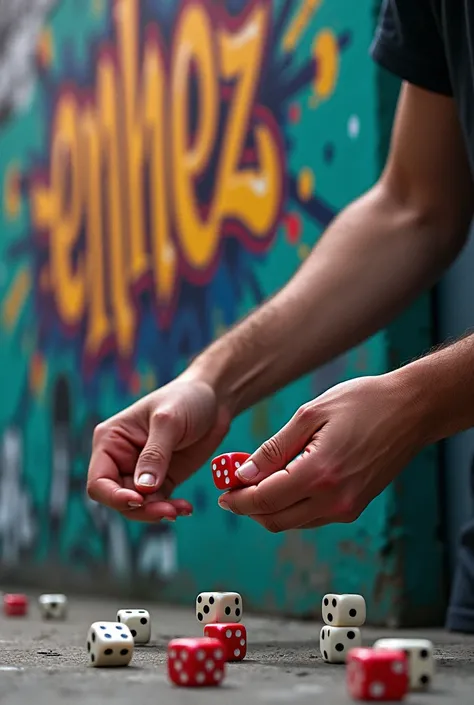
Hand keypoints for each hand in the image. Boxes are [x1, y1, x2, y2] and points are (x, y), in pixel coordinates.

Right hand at [87, 376, 230, 521]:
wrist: (214, 398)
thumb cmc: (185, 399)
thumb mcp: (169, 422)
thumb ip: (155, 455)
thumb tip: (142, 489)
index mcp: (110, 440)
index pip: (98, 481)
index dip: (113, 496)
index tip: (138, 499)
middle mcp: (120, 459)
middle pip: (118, 498)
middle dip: (140, 508)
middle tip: (167, 510)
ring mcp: (141, 471)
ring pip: (138, 506)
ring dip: (157, 512)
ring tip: (180, 509)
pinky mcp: (162, 480)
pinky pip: (159, 503)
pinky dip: (170, 509)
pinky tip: (185, 508)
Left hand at [217, 374, 425, 531]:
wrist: (411, 410)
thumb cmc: (363, 403)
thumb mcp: (311, 415)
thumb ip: (274, 448)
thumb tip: (243, 473)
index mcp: (320, 474)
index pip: (264, 500)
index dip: (238, 498)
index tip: (223, 491)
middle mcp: (335, 500)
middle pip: (275, 519)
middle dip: (249, 507)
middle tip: (234, 487)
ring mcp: (347, 508)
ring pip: (293, 522)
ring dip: (270, 507)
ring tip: (257, 479)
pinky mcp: (355, 507)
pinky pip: (312, 516)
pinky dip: (292, 506)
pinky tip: (285, 481)